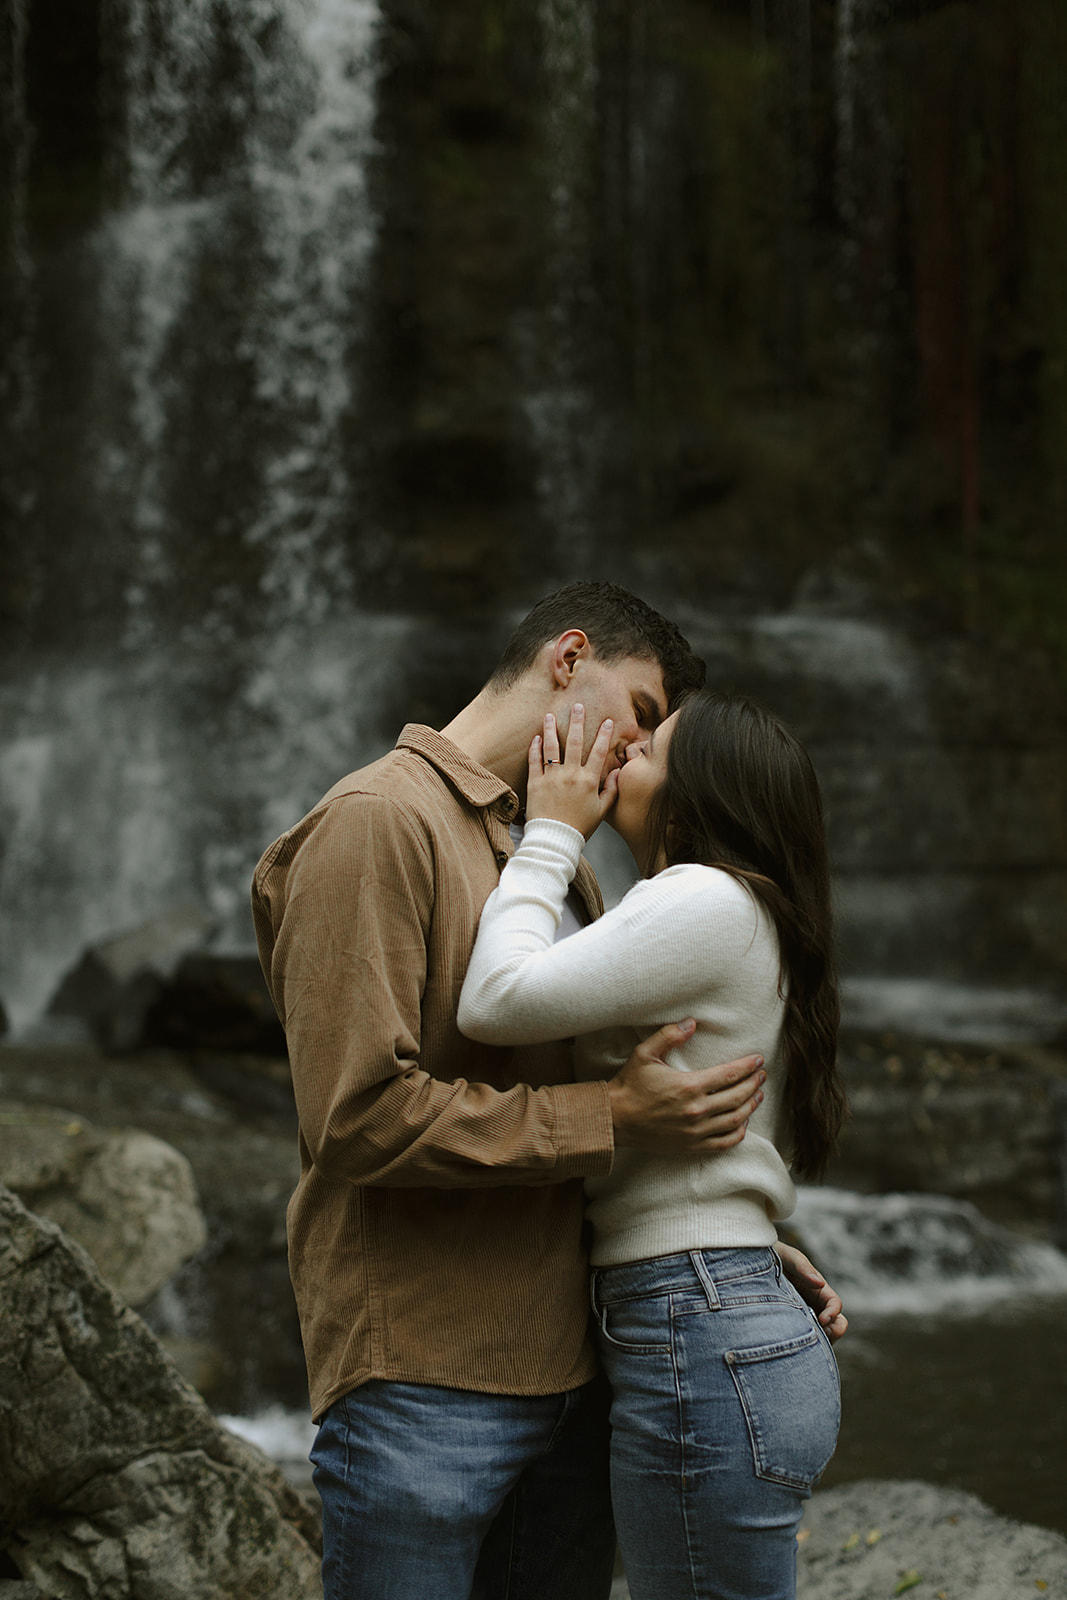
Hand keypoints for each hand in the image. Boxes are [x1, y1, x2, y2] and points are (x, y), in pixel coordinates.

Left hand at [527, 704, 619, 839]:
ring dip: (551, 729)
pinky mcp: (535, 783)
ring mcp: (552, 778)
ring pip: (552, 747)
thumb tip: (618, 773)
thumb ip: (611, 790)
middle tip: (578, 706)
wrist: (554, 840)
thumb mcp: (601, 810)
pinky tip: (536, 737)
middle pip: (574, 742)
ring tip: (550, 715)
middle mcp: (571, 775)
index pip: (599, 752)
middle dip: (577, 722)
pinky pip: (535, 761)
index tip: (607, 721)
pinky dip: (535, 748)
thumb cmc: (580, 826)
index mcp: (589, 781)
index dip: (604, 735)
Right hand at [608, 1020, 764, 1153]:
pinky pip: (724, 1142)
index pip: (728, 1075)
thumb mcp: (645, 1053)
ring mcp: (696, 1131)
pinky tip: (743, 1123)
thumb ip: (669, 1035)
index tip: (758, 1060)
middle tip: (762, 1075)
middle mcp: (696, 1111)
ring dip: (751, 1106)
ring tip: (758, 1095)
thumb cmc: (629, 1085)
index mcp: (688, 1087)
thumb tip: (692, 1022)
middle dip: (754, 1084)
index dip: (747, 1067)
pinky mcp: (691, 1146)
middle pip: (737, 1097)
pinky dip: (738, 1133)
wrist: (615, 1119)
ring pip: (735, 1120)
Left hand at [774, 1241, 847, 1343]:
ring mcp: (802, 1317)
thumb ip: (802, 1267)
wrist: (748, 1264)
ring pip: (819, 1336)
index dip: (833, 1313)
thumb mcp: (788, 1257)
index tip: (822, 1320)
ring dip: (820, 1341)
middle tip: (823, 1334)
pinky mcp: (788, 1327)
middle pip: (834, 1324)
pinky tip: (790, 1343)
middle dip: (834, 1331)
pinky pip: (801, 1341)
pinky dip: (803, 1346)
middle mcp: (813, 1305)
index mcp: (817, 1289)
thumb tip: (819, 1283)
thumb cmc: (772, 1256)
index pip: (834, 1304)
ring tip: (808, 1343)